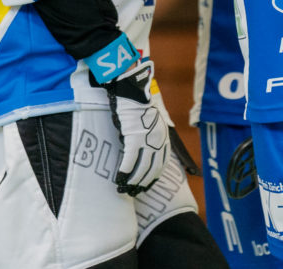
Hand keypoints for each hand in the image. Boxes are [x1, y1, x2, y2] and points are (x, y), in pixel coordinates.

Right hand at [104, 58, 169, 193]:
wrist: (132, 90)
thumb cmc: (137, 105)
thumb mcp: (150, 121)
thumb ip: (149, 136)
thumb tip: (143, 150)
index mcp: (164, 137)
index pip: (161, 164)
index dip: (153, 177)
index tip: (146, 186)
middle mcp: (158, 140)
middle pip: (153, 169)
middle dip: (143, 183)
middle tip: (134, 192)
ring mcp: (147, 140)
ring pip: (141, 167)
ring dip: (133, 181)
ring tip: (125, 189)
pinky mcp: (134, 138)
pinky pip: (129, 160)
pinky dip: (124, 171)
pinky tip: (119, 179)